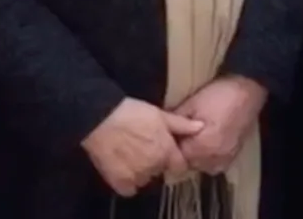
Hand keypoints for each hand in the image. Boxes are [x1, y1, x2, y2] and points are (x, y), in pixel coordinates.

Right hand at [82, 98, 203, 196]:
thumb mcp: (160, 115)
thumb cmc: (132, 113)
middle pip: (160, 171)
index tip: (167, 153)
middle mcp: (154, 166)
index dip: (175, 160)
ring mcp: (136, 176)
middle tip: (144, 147)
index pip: (179, 166)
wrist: (101, 119)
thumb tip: (201, 127)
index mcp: (166, 151)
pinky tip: (122, 166)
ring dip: (141, 171)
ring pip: (144, 179)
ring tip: (131, 154)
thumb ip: (181, 124)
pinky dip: (127, 181)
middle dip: (156, 162)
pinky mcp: (120, 182)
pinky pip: (129, 188)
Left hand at [174, 76, 267, 175]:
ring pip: (201, 165)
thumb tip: (160, 130)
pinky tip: (207, 143)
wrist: (247, 90)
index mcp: (201, 146)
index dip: (171, 145)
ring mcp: (225, 159)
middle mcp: (214, 158)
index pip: (175, 157)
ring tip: (195, 138)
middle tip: (183, 134)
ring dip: (195, 156)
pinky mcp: (233, 156)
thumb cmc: (218, 95)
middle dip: (183, 151)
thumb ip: (175, 122)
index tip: (171, 134)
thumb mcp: (191, 104)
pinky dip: (208, 157)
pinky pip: (214, 164)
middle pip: (188, 163)